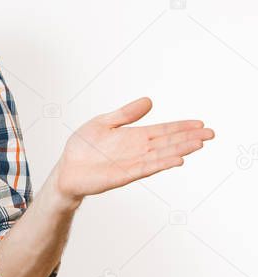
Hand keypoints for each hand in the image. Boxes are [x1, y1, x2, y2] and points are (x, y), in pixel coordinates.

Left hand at [54, 96, 214, 202]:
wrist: (66, 169)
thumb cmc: (83, 147)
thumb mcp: (104, 123)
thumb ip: (126, 114)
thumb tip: (149, 101)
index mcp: (133, 136)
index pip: (163, 130)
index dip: (181, 127)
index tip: (200, 123)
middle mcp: (137, 150)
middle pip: (168, 142)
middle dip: (189, 138)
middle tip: (210, 134)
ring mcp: (132, 163)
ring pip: (161, 155)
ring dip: (180, 149)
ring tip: (198, 144)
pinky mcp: (123, 175)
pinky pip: (146, 168)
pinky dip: (162, 163)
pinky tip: (177, 159)